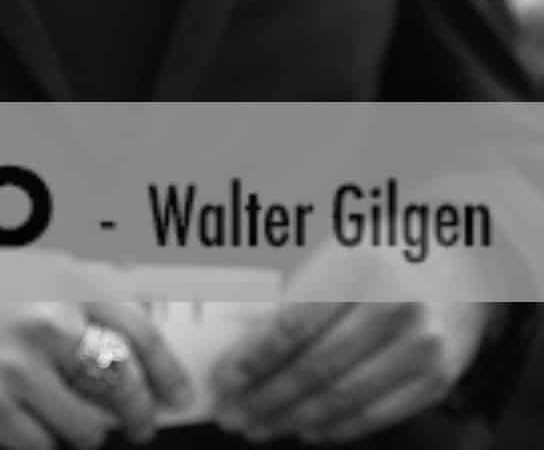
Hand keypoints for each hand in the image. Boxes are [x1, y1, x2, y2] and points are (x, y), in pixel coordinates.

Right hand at [0, 248, 192, 448]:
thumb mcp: (23, 269)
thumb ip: (78, 293)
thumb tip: (136, 333)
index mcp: (61, 281)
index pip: (140, 332)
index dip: (167, 373)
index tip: (178, 397)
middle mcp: (46, 321)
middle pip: (125, 387)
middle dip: (135, 415)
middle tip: (133, 424)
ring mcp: (18, 367)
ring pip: (89, 427)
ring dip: (83, 431)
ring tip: (63, 419)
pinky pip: (44, 446)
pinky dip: (42, 441)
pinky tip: (26, 424)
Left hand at [210, 245, 489, 441]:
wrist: (463, 261)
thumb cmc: (380, 254)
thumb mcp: (333, 255)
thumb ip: (290, 293)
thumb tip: (238, 343)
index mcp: (356, 269)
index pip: (292, 326)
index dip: (252, 361)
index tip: (221, 382)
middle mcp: (394, 308)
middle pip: (316, 369)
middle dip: (266, 399)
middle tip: (232, 415)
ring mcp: (421, 347)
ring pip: (345, 397)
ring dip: (294, 419)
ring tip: (260, 427)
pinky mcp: (438, 377)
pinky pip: (380, 413)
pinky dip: (338, 427)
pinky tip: (307, 429)